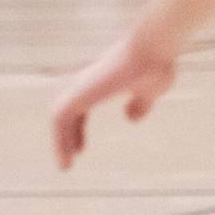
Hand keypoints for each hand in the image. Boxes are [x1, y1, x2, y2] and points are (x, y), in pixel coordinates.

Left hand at [50, 34, 178, 168]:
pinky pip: (61, 120)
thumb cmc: (154, 65)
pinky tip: (69, 157)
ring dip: (60, 142)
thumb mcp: (151, 91)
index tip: (79, 149)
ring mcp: (81, 87)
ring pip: (60, 118)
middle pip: (65, 114)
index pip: (79, 109)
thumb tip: (131, 118)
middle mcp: (86, 84)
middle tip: (69, 159)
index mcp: (99, 84)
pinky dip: (60, 139)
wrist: (153, 49)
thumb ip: (140, 103)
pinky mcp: (79, 93)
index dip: (77, 129)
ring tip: (65, 165)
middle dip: (65, 137)